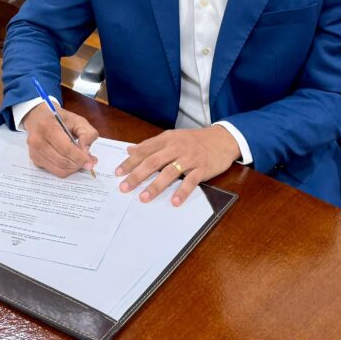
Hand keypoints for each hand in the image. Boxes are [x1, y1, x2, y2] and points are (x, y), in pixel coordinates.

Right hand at [22, 104, 98, 177]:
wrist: (40, 118)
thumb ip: (87, 134)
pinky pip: (54, 171)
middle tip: (88, 162)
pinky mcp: (34, 160)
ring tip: (80, 161)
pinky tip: (70, 161)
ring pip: (58, 169)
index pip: (65, 148)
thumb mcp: (78, 120)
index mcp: (47, 126)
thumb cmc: (61, 119)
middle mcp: (36, 140)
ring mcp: (34, 151)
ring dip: (73, 168)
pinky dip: (65, 169)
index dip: (80, 157)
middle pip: (62, 161)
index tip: (91, 162)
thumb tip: (86, 153)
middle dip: (78, 164)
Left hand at [116, 125, 239, 205]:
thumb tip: (130, 150)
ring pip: (170, 172)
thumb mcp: (172, 137)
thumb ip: (151, 145)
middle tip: (124, 188)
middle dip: (137, 175)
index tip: (118, 173)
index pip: (144, 150)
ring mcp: (190, 158)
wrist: (222, 138)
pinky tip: (174, 202)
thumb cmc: (194, 140)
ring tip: (144, 197)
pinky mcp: (202, 168)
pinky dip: (182, 191)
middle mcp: (176, 147)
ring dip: (156, 186)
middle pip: (153, 162)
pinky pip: (191, 181)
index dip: (130, 162)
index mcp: (166, 139)